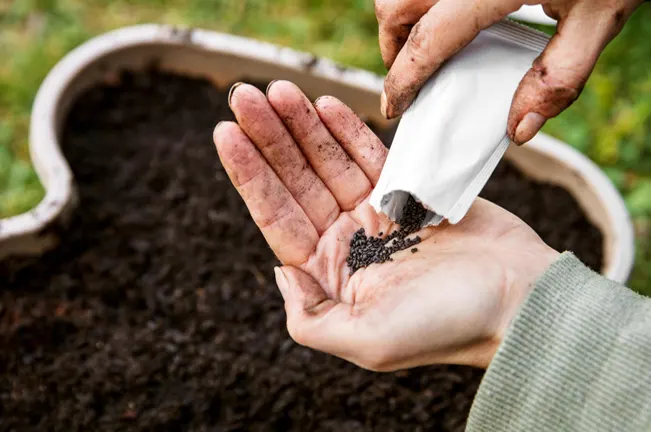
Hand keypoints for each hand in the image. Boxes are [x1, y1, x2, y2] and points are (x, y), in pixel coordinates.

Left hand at [213, 81, 558, 370]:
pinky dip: (347, 130)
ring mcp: (378, 215)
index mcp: (332, 276)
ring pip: (329, 162)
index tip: (226, 134)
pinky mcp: (410, 192)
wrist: (519, 301)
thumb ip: (309, 318)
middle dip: (270, 139)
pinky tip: (323, 104)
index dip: (250, 176)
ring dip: (302, 125)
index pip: (279, 219)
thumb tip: (279, 272)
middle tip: (243, 96)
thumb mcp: (366, 343)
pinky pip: (371, 155)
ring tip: (276, 90)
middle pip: (298, 182)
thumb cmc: (448, 328)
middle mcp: (349, 243)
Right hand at [376, 0, 643, 143]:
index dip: (404, 80)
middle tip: (411, 75)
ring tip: (425, 41)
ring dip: (403, 16)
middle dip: (394, 46)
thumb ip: (558, 76)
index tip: (396, 106)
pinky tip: (446, 12)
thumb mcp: (600, 17)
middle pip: (395, 7)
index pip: (426, 42)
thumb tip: (520, 127)